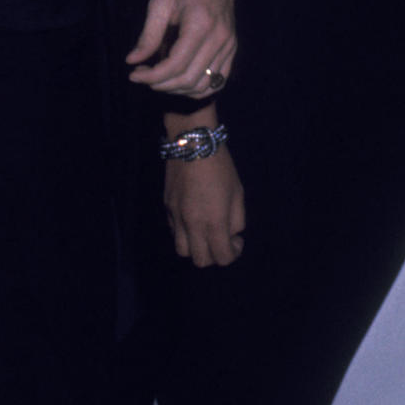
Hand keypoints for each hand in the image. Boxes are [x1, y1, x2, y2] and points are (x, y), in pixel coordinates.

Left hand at [127, 0, 236, 98]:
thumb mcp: (160, 1)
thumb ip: (148, 35)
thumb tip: (132, 60)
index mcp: (200, 24)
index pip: (175, 66)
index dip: (151, 77)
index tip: (133, 75)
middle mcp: (219, 38)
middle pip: (189, 79)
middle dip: (161, 84)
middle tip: (142, 76)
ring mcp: (229, 44)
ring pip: (204, 85)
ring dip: (178, 89)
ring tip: (159, 78)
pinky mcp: (233, 47)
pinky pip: (219, 80)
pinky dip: (198, 87)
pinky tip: (180, 80)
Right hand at [164, 147, 244, 267]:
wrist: (191, 143)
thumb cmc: (220, 167)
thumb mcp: (237, 193)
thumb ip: (236, 219)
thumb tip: (231, 233)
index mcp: (214, 222)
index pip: (222, 257)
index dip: (233, 254)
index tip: (237, 241)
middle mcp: (192, 225)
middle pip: (200, 260)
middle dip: (214, 255)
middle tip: (222, 239)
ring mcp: (176, 217)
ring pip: (183, 251)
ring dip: (196, 248)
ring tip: (205, 233)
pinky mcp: (166, 208)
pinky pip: (174, 232)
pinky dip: (185, 234)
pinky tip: (194, 219)